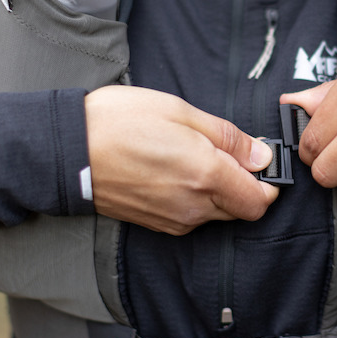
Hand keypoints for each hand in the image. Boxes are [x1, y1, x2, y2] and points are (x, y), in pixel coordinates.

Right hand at [85, 86, 278, 234]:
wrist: (67, 150)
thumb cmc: (120, 122)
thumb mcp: (181, 112)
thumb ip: (228, 137)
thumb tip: (262, 155)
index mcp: (207, 176)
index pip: (261, 200)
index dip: (268, 182)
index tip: (259, 159)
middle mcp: (194, 207)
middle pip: (242, 209)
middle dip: (245, 185)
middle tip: (225, 152)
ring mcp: (174, 221)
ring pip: (218, 214)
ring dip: (219, 191)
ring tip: (194, 157)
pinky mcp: (157, 225)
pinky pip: (193, 218)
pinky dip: (196, 199)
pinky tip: (175, 171)